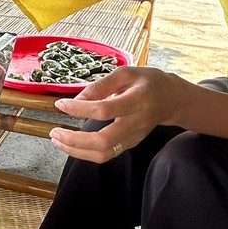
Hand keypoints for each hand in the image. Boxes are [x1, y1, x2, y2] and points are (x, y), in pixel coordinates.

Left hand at [49, 67, 182, 162]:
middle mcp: (136, 123)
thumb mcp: (126, 73)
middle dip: (74, 140)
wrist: (172, 99)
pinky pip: (106, 155)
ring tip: (57, 139)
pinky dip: (85, 152)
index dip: (80, 109)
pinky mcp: (130, 144)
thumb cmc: (148, 82)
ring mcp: (134, 137)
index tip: (60, 104)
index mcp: (137, 100)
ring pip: (104, 154)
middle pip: (104, 141)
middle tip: (55, 131)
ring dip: (76, 151)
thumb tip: (76, 100)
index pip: (105, 110)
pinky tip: (71, 143)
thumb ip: (101, 85)